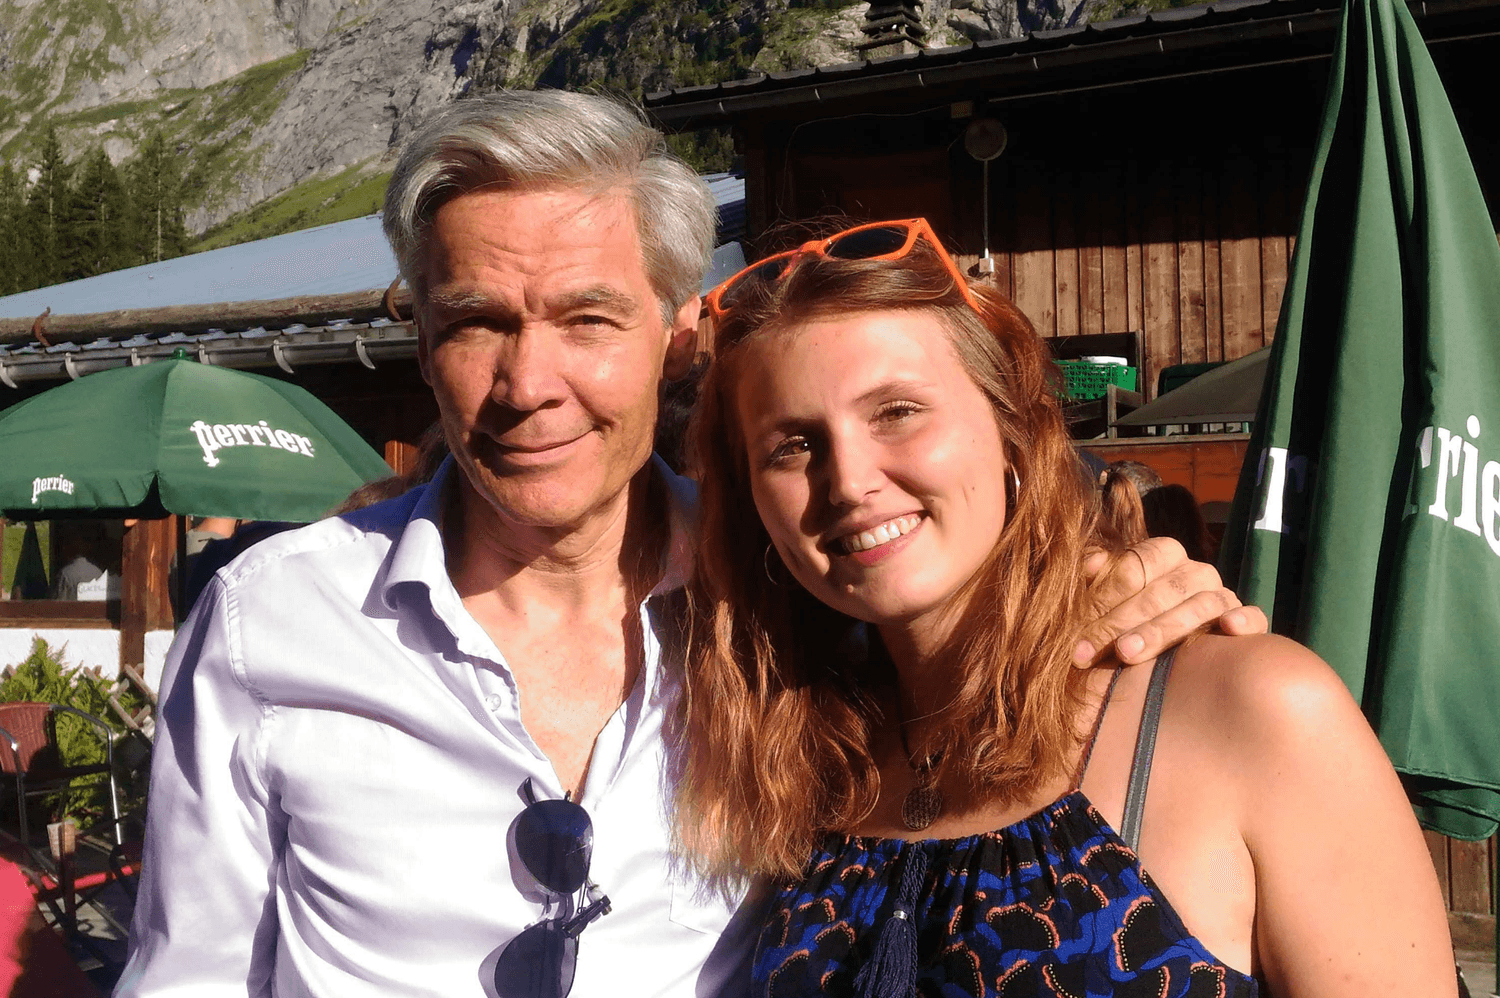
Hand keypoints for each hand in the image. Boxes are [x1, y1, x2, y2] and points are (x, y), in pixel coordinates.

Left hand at [1073, 536, 1268, 666]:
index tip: (1078, 629)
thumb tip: (1090, 565)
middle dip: (1121, 622)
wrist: (1162, 652)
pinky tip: (1228, 629)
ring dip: (1162, 629)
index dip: (1105, 594)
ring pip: (1201, 605)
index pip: (1137, 564)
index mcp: (1162, 556)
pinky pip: (1255, 616)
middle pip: (1163, 589)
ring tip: (1127, 653)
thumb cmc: (1124, 624)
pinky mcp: (1247, 622)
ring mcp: (1223, 595)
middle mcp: (1196, 572)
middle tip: (1089, 652)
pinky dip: (1245, 619)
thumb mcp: (1102, 601)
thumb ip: (1093, 580)